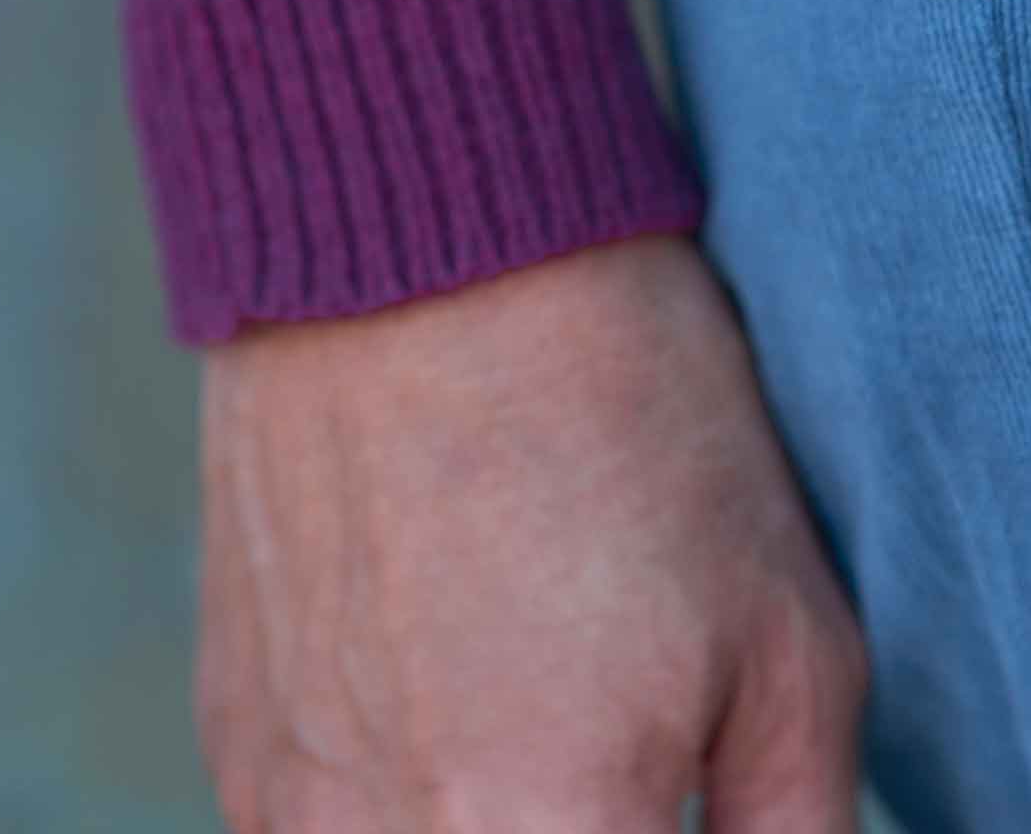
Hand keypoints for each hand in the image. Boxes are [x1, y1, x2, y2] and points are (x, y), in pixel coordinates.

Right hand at [194, 232, 869, 831]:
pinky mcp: (237, 748)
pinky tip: (479, 687)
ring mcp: (289, 814)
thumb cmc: (637, 425)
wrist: (429, 255)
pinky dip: (419, 803)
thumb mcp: (792, 640)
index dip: (681, 831)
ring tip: (564, 709)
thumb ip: (793, 829)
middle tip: (648, 761)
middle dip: (599, 819)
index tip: (701, 798)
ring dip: (510, 812)